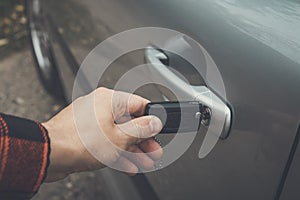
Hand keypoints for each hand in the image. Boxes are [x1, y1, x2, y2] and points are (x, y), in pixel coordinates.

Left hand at [42, 87, 162, 181]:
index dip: (152, 119)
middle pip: (130, 121)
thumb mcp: (119, 138)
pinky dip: (117, 152)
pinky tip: (127, 165)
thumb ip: (141, 129)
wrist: (49, 155)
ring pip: (119, 134)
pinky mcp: (84, 134)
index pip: (139, 104)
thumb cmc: (77, 142)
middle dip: (144, 140)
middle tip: (154, 152)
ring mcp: (91, 121)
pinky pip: (107, 141)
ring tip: (144, 162)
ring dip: (133, 150)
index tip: (159, 131)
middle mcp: (100, 107)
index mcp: (109, 100)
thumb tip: (155, 121)